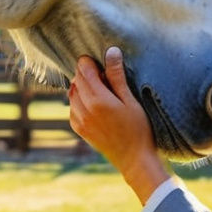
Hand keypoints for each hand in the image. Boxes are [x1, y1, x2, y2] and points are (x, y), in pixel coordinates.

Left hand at [68, 47, 169, 202]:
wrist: (134, 160)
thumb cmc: (139, 129)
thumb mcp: (131, 100)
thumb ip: (117, 76)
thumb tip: (111, 51)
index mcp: (98, 100)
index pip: (83, 70)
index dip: (90, 62)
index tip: (102, 64)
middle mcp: (83, 110)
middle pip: (76, 80)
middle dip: (87, 74)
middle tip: (106, 78)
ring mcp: (79, 121)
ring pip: (72, 93)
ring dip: (82, 87)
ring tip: (102, 92)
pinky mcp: (79, 129)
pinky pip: (72, 107)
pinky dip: (80, 101)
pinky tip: (96, 105)